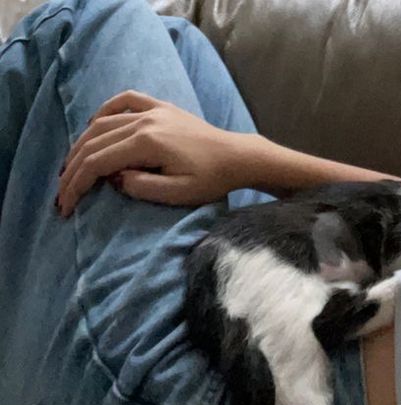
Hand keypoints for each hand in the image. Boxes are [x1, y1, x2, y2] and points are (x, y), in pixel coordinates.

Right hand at [57, 90, 256, 215]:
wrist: (237, 158)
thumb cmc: (211, 180)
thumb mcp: (177, 194)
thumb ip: (140, 187)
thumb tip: (112, 178)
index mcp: (147, 143)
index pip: (98, 163)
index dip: (76, 185)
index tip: (65, 206)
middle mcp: (144, 121)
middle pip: (94, 142)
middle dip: (73, 170)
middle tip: (62, 194)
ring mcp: (153, 110)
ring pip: (103, 122)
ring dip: (82, 145)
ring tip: (71, 167)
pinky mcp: (161, 107)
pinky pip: (125, 100)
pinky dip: (104, 110)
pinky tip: (93, 125)